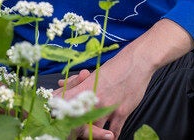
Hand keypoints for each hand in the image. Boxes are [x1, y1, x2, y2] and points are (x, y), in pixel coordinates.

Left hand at [56, 19, 193, 138]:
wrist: (137, 62)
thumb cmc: (115, 66)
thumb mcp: (93, 73)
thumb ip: (76, 82)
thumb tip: (60, 84)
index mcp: (85, 88)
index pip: (65, 103)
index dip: (58, 111)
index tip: (56, 115)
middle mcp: (95, 99)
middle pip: (78, 121)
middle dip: (73, 128)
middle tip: (71, 131)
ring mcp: (109, 107)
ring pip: (95, 130)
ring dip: (92, 133)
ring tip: (89, 135)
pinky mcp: (122, 113)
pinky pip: (114, 131)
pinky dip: (111, 136)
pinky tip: (109, 136)